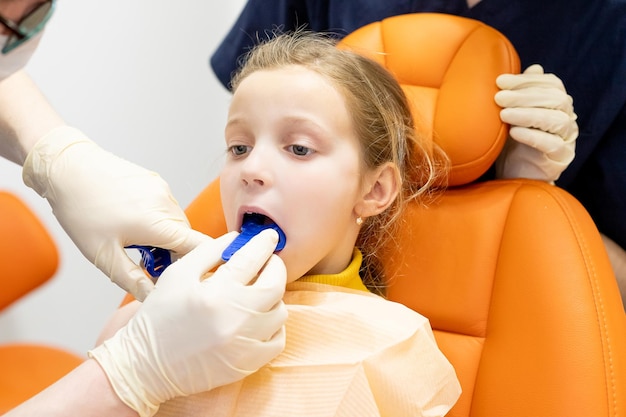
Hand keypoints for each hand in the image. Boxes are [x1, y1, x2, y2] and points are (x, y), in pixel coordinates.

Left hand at [22, 126, 206, 299]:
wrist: (67, 168)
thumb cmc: (81, 209)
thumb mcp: (104, 255)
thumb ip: (133, 281)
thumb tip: (152, 297)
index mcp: (158, 223)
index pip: (200, 246)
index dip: (201, 263)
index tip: (187, 275)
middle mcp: (166, 203)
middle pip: (187, 237)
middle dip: (173, 254)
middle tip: (144, 263)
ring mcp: (162, 189)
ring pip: (177, 222)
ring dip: (165, 236)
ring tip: (135, 241)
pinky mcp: (155, 180)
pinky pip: (167, 207)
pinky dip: (158, 219)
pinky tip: (131, 221)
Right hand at [89, 230, 287, 416]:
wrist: (145, 367)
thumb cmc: (158, 317)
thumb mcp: (177, 275)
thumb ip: (210, 252)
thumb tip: (237, 238)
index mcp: (216, 293)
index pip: (252, 259)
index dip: (264, 243)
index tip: (269, 236)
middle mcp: (236, 319)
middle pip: (275, 285)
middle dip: (275, 267)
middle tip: (268, 261)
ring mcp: (245, 344)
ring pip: (280, 312)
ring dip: (273, 297)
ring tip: (257, 292)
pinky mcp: (247, 364)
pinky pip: (278, 340)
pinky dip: (273, 325)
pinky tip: (258, 318)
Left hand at [494, 64, 577, 182]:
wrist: (514, 176)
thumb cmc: (512, 143)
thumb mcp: (513, 115)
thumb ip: (521, 93)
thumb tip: (534, 68)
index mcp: (559, 104)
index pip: (551, 84)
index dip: (526, 80)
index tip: (500, 81)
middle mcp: (568, 118)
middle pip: (555, 99)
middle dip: (524, 96)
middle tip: (499, 97)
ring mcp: (568, 139)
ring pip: (557, 120)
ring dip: (528, 114)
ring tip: (503, 114)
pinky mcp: (561, 159)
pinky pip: (553, 144)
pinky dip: (533, 136)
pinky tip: (514, 132)